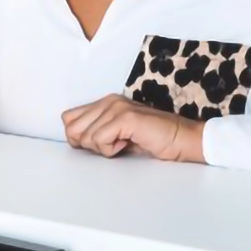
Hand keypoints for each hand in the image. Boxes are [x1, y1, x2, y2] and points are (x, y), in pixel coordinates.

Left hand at [61, 95, 205, 162]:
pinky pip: (100, 139)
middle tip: (110, 146)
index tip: (98, 145)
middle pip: (72, 127)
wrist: (182, 139)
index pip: (68, 118)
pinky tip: (127, 144)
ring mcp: (116, 107)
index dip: (77, 137)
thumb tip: (74, 140)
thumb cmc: (152, 140)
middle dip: (86, 144)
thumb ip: (97, 131)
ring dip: (102, 148)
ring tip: (123, 144)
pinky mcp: (125, 118)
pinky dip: (110, 150)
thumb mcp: (118, 135)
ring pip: (86, 136)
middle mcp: (108, 101)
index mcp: (104, 102)